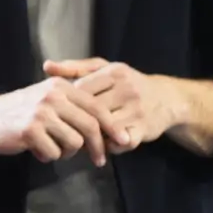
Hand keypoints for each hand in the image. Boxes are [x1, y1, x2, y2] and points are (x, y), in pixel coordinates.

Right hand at [0, 77, 126, 166]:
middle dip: (98, 147)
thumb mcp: (48, 98)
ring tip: (51, 146)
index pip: (96, 107)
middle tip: (99, 161)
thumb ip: (74, 107)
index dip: (112, 126)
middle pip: (90, 126)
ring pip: (74, 142)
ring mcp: (40, 112)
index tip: (123, 141)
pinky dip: (47, 156)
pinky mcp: (30, 130)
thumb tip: (108, 128)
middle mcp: (52, 96)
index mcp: (60, 85)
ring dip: (65, 152)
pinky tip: (35, 148)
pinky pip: (53, 153)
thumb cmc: (21, 111)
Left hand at [43, 58, 180, 153]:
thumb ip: (74, 68)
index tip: (60, 110)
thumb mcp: (103, 69)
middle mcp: (127, 90)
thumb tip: (46, 66)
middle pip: (92, 109)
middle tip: (64, 129)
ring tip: (78, 139)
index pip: (82, 89)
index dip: (68, 102)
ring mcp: (137, 111)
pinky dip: (108, 146)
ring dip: (90, 136)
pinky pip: (119, 142)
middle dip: (77, 121)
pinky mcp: (144, 130)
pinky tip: (101, 146)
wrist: (167, 99)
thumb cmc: (127, 83)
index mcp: (114, 72)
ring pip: (104, 127)